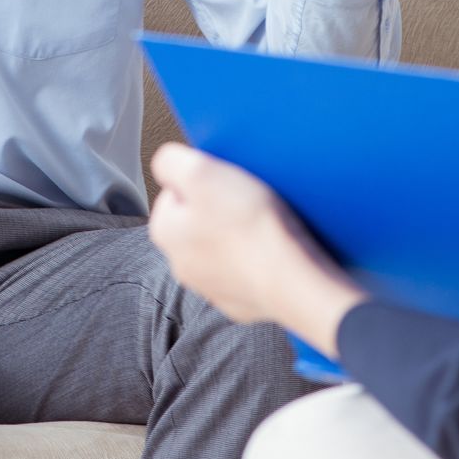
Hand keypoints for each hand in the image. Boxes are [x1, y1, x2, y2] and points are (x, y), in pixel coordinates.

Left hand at [149, 142, 366, 356]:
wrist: (294, 279)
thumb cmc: (250, 228)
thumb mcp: (200, 171)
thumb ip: (170, 161)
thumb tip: (167, 164)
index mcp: (165, 231)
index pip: (174, 190)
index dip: (202, 178)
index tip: (223, 180)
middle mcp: (181, 263)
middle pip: (199, 217)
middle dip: (221, 205)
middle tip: (246, 199)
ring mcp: (211, 284)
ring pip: (224, 243)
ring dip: (241, 231)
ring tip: (263, 222)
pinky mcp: (241, 297)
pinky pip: (248, 265)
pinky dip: (259, 255)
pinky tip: (273, 245)